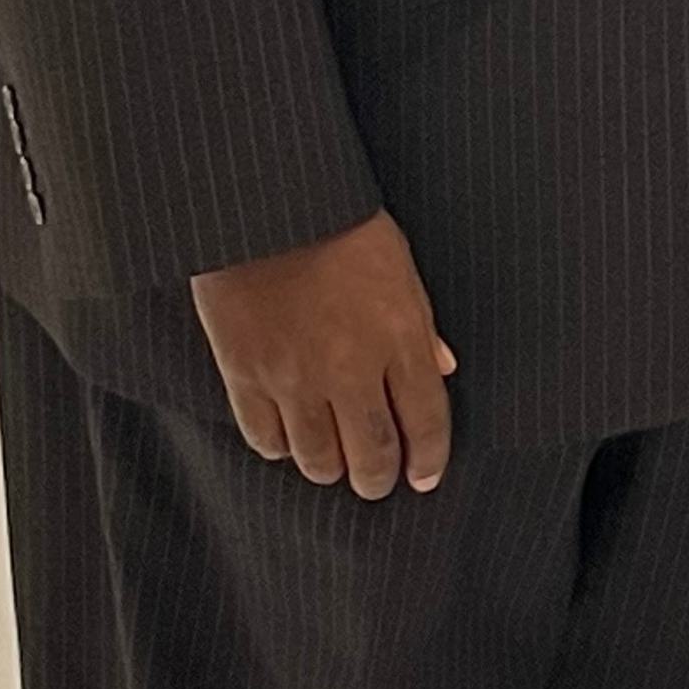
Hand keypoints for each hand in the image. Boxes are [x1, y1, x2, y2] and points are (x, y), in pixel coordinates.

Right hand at [188, 210, 453, 497]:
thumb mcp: (399, 265)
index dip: (429, 459)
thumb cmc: (340, 224)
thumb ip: (420, 325)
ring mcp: (295, 376)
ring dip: (331, 469)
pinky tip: (289, 440)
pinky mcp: (245, 375)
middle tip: (377, 483)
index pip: (426, 421)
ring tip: (335, 466)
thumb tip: (443, 368)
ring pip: (318, 459)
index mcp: (399, 335)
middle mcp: (350, 367)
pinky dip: (280, 448)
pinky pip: (266, 439)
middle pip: (373, 454)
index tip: (424, 478)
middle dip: (379, 480)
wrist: (264, 205)